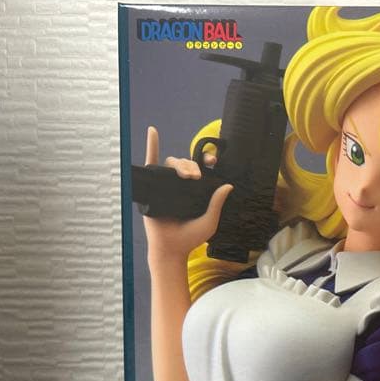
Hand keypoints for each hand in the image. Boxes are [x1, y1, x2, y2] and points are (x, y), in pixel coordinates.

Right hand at [142, 126, 231, 262]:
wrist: (171, 248)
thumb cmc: (190, 238)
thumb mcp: (209, 221)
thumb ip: (217, 203)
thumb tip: (228, 185)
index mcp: (196, 190)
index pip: (202, 170)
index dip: (206, 161)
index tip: (213, 161)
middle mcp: (181, 185)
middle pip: (187, 164)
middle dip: (193, 165)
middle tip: (196, 177)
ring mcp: (166, 185)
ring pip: (172, 163)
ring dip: (180, 164)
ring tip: (187, 175)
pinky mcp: (152, 186)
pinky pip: (151, 162)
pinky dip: (152, 145)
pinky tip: (153, 132)